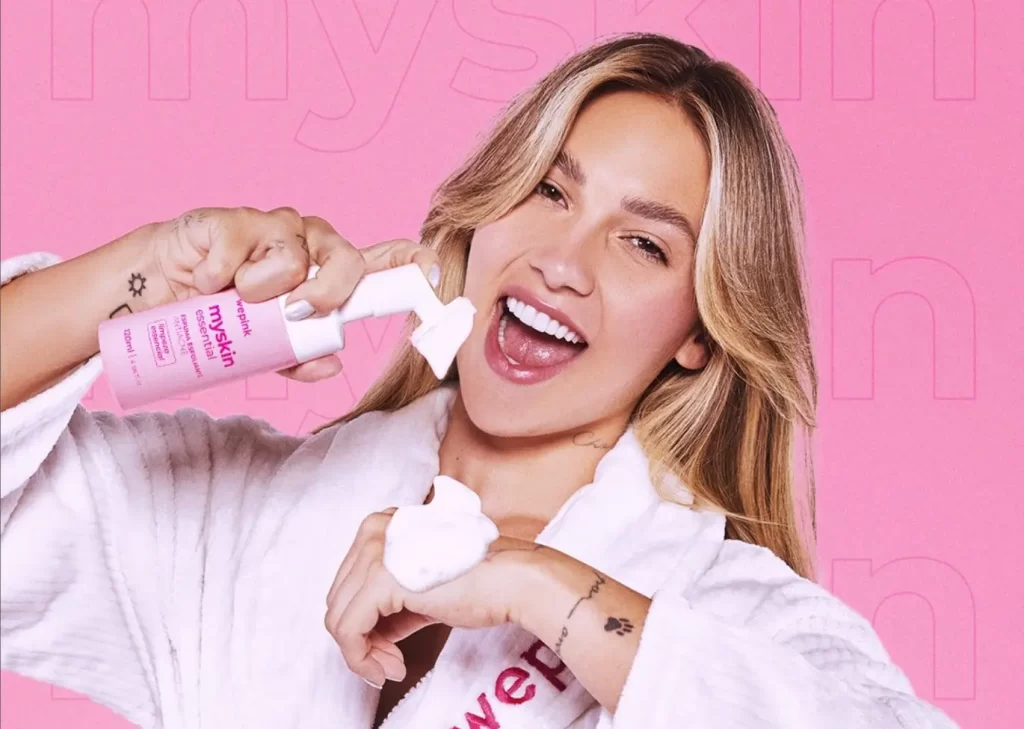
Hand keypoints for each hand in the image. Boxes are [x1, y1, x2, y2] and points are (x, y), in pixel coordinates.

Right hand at [149, 206, 439, 381]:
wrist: (152, 302)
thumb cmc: (218, 321)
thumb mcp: (263, 351)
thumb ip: (299, 358)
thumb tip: (335, 365)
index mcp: (324, 274)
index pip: (378, 260)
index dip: (408, 261)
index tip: (430, 269)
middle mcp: (306, 245)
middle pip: (346, 257)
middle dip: (328, 291)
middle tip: (294, 312)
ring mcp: (270, 229)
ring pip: (294, 257)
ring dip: (261, 290)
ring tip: (230, 297)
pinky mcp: (232, 220)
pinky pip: (241, 248)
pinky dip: (221, 275)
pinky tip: (204, 280)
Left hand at [324, 508, 541, 686]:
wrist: (513, 578)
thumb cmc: (483, 579)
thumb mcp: (426, 586)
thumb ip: (395, 602)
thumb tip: (374, 637)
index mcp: (385, 524)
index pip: (351, 580)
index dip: (364, 621)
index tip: (387, 649)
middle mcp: (374, 530)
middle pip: (340, 598)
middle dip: (361, 640)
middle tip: (390, 665)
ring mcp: (374, 552)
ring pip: (338, 617)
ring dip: (361, 654)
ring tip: (391, 669)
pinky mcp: (379, 581)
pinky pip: (348, 631)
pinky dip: (361, 658)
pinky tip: (390, 668)